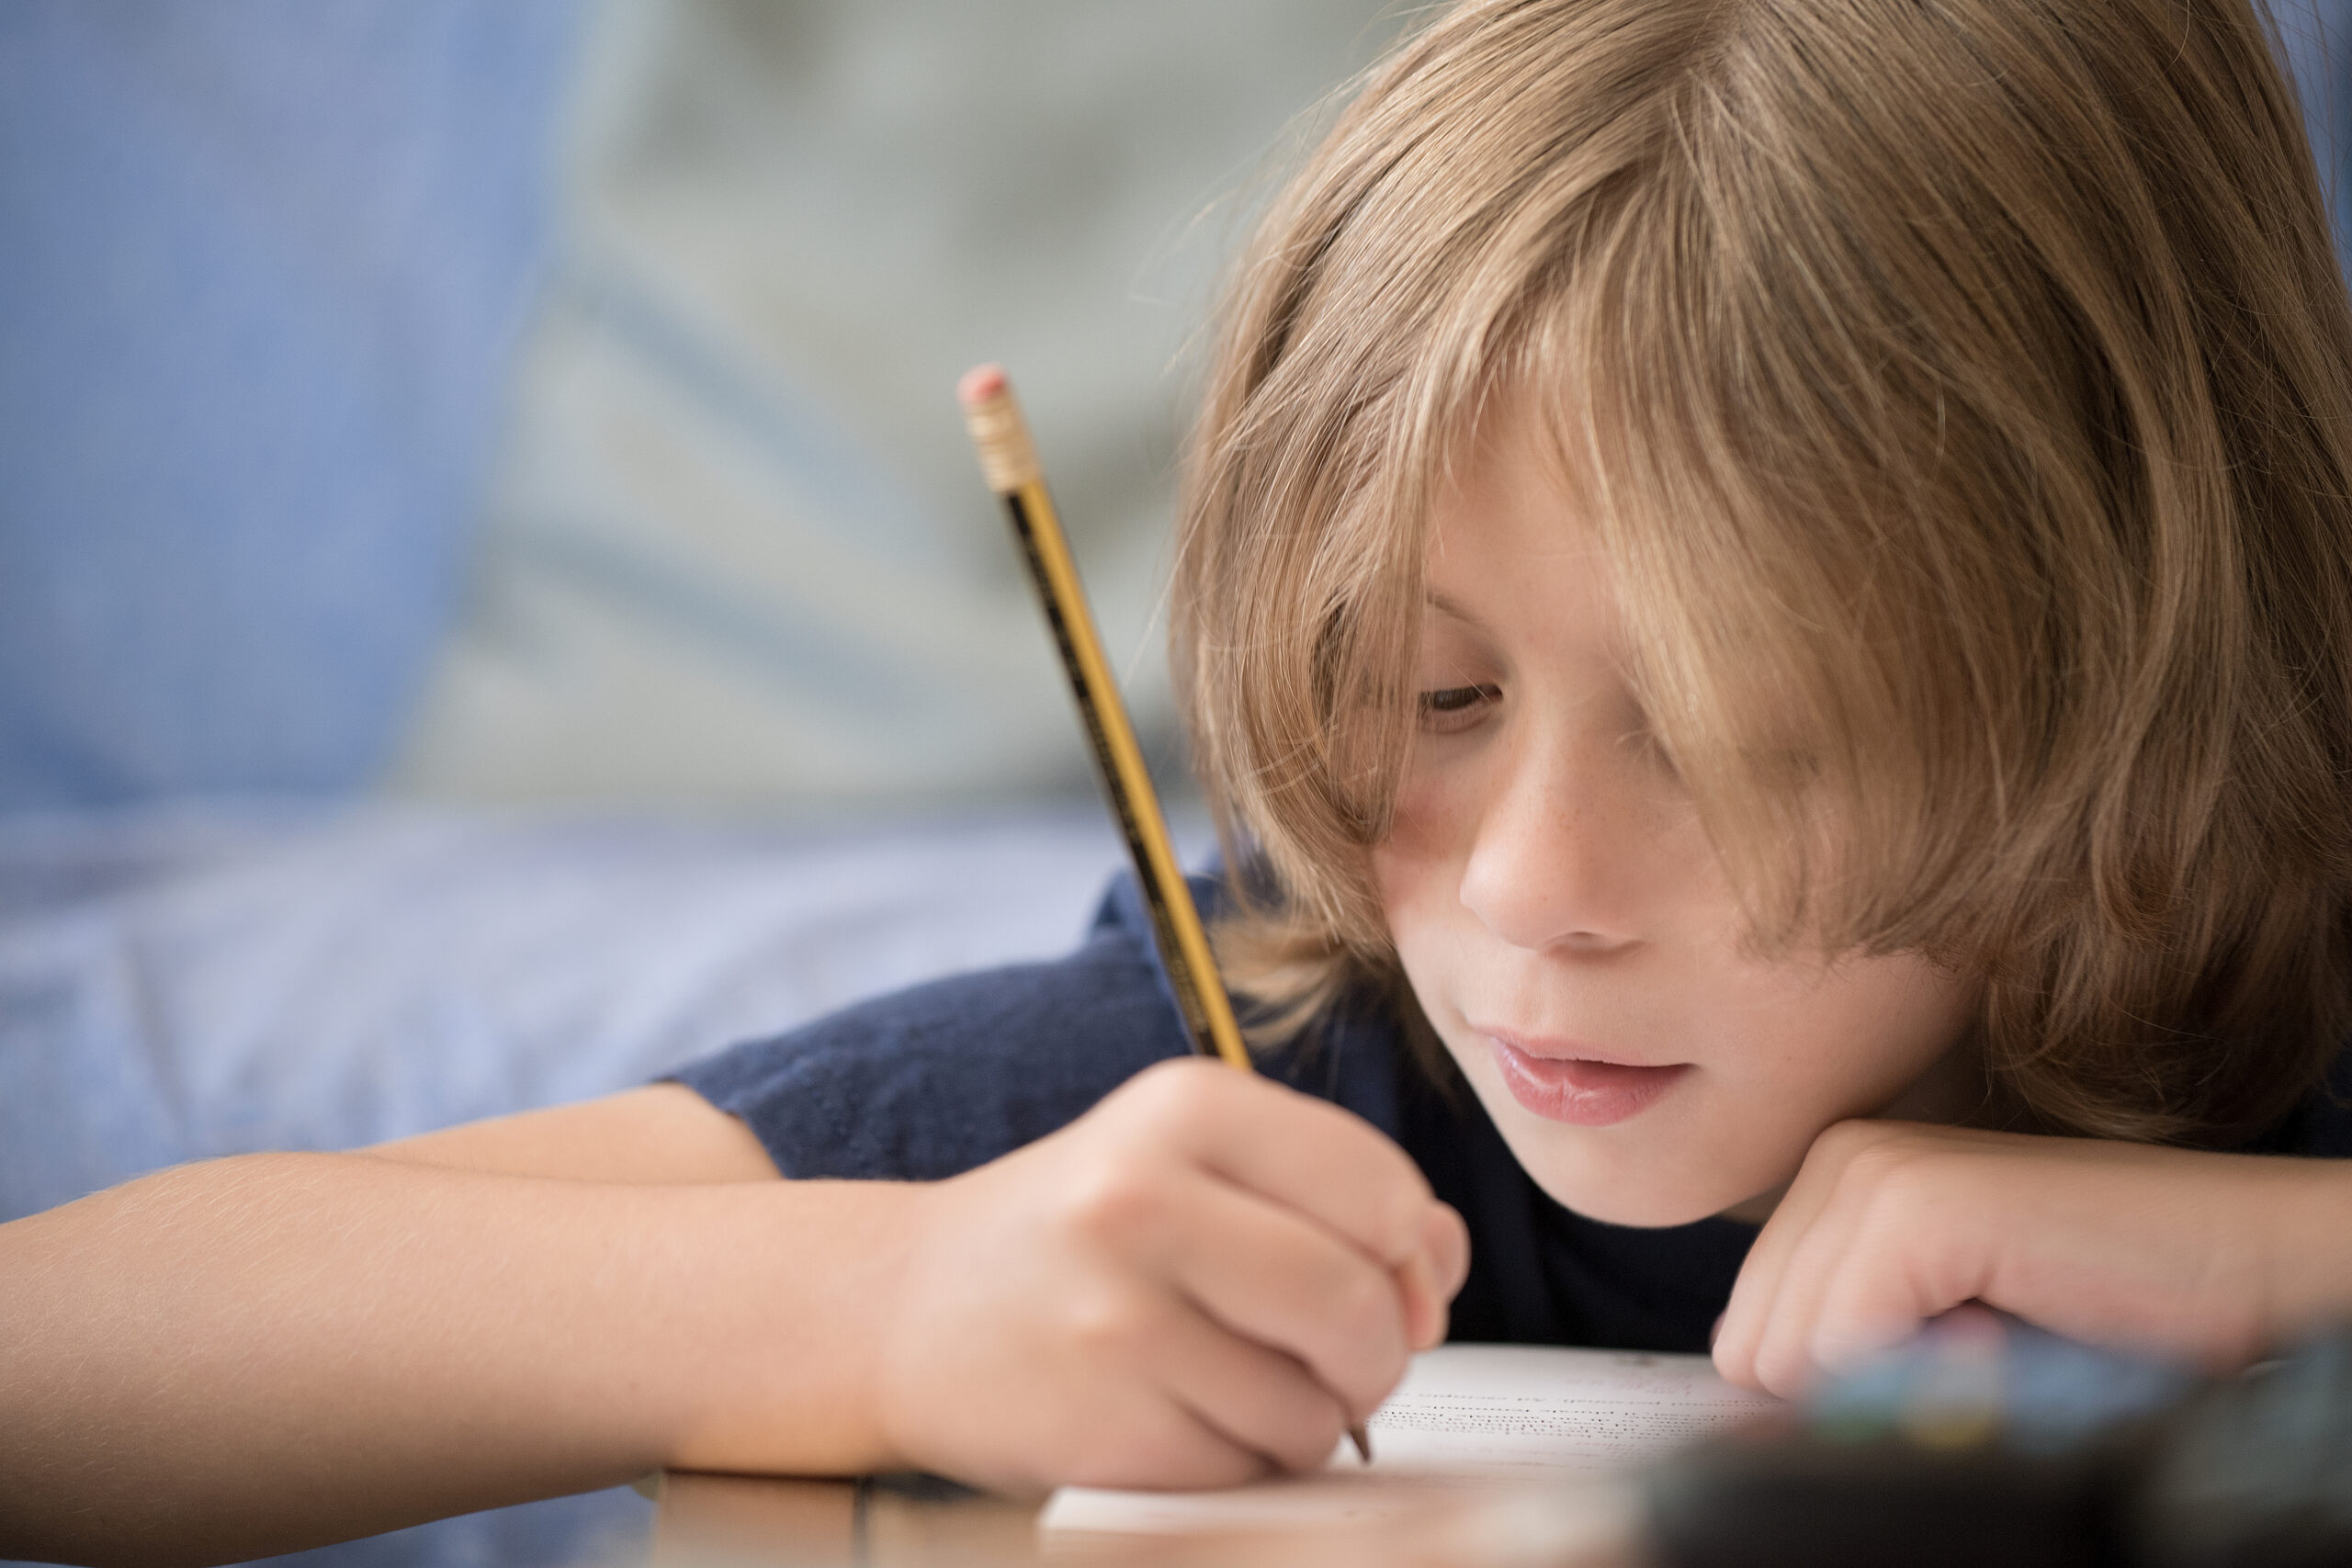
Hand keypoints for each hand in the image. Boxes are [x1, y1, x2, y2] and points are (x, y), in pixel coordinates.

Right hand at [872, 1058, 1469, 1493]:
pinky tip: (1182, 1418)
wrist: (904, 1308)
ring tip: (1235, 1382)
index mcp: (1187, 1107)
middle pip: (1359, 1305)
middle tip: (1336, 1359)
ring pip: (1315, 1409)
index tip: (1387, 1278)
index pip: (1383, 1189)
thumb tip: (1439, 1263)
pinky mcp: (1100, 1424)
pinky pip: (1246, 1473)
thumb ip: (1333, 1192)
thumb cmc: (1076, 1234)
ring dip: (1306, 1420)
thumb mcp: (1195, 1164)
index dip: (1412, 1255)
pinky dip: (1242, 1465)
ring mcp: (1116, 1316)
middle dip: (1376, 1355)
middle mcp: (1144, 1197)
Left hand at [1711, 1119, 2351, 1398]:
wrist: (2261, 1274)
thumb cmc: (2116, 1318)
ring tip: (2003, 1334)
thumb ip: (1837, 1359)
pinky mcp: (1918, 1207)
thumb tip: (1740, 1410)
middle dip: (1860, 1390)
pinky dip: (1932, 1383)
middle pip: (1756, 1352)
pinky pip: (1840, 1355)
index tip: (1950, 1359)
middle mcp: (1841, 1157)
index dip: (1836, 1393)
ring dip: (1903, 1388)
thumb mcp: (1942, 1337)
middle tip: (1985, 1347)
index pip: (1749, 1338)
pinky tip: (2011, 1330)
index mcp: (1835, 1181)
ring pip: (1790, 1361)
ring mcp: (1873, 1170)